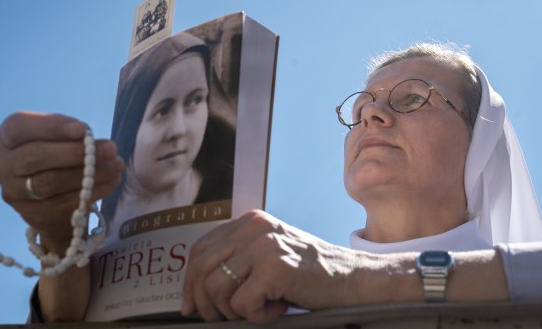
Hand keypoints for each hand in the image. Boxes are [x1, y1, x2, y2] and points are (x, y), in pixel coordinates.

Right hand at [0, 111, 123, 252]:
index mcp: (6, 138)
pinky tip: (113, 181)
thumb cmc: (60, 160)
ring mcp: (14, 193)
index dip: (50, 126)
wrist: (57, 205)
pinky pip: (64, 203)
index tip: (82, 129)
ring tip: (117, 165)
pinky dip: (93, 191)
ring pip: (49, 182)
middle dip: (75, 152)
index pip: (18, 126)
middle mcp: (3, 166)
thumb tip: (87, 138)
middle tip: (110, 148)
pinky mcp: (32, 215)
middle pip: (33, 156)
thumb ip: (70, 135)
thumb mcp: (61, 140)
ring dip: (89, 173)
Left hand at [182, 210, 361, 323]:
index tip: (190, 306)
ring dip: (233, 311)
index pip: (201, 249)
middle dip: (205, 303)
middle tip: (221, 319)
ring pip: (217, 288)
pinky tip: (278, 309)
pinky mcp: (275, 267)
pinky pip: (241, 303)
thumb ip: (237, 260)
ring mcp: (264, 245)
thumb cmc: (308, 274)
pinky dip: (257, 316)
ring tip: (260, 310)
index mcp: (249, 222)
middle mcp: (253, 227)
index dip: (189, 282)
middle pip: (202, 268)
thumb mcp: (268, 255)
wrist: (352, 279)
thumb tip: (196, 293)